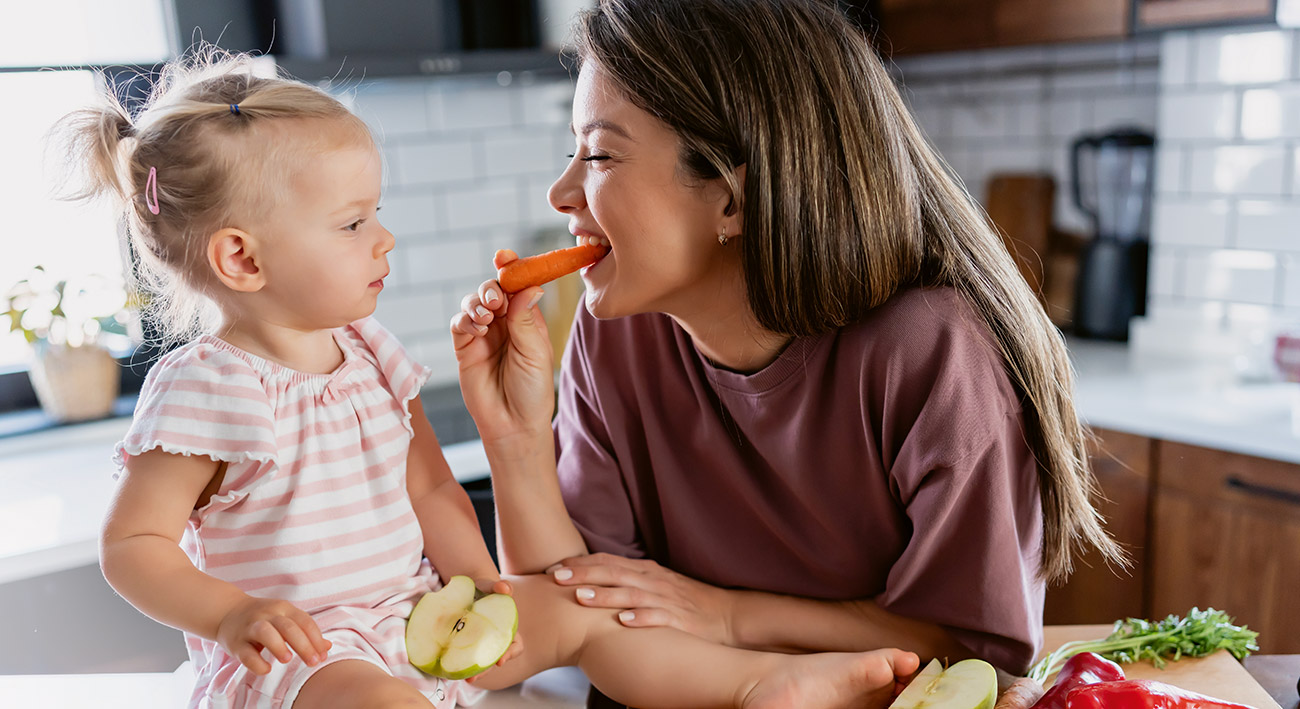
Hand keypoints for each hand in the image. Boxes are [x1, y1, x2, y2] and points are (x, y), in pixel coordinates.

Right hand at [216, 596, 331, 674]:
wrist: (227, 611)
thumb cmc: (263, 618)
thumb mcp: (285, 619)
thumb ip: (305, 632)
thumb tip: (327, 647)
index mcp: (283, 608)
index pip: (304, 621)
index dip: (316, 639)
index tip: (323, 656)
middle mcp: (267, 614)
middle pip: (288, 627)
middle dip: (304, 645)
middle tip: (313, 662)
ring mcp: (250, 627)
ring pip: (265, 632)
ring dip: (278, 646)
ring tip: (288, 660)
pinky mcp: (236, 642)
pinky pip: (246, 653)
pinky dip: (256, 662)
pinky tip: (266, 669)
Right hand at [450, 250, 554, 442]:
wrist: (513, 424)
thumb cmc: (532, 391)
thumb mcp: (535, 352)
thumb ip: (525, 319)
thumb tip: (530, 285)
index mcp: (527, 319)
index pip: (518, 286)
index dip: (511, 269)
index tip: (504, 257)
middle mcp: (505, 323)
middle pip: (493, 290)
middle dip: (491, 288)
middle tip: (496, 301)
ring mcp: (484, 334)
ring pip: (473, 303)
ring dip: (477, 303)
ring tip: (488, 318)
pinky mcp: (465, 348)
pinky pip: (459, 323)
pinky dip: (465, 320)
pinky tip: (477, 330)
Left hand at [468, 578, 523, 682]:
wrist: (468, 591)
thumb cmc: (482, 589)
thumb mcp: (489, 586)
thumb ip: (497, 586)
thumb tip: (505, 588)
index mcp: (507, 628)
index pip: (516, 645)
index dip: (510, 654)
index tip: (500, 661)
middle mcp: (497, 639)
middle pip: (496, 658)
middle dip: (486, 669)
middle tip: (473, 678)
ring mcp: (483, 644)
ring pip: (483, 662)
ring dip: (475, 672)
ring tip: (465, 679)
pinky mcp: (468, 644)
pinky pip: (469, 657)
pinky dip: (463, 664)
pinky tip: (453, 668)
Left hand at [548, 553, 734, 645]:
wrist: (726, 616)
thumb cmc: (686, 602)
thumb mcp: (655, 585)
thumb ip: (627, 581)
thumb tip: (591, 582)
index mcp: (645, 571)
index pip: (608, 560)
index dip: (580, 563)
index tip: (553, 569)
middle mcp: (654, 581)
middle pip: (614, 572)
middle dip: (583, 574)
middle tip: (556, 578)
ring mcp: (667, 599)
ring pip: (632, 594)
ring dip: (606, 595)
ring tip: (582, 598)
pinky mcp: (680, 619)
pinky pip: (659, 617)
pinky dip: (641, 618)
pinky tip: (624, 621)